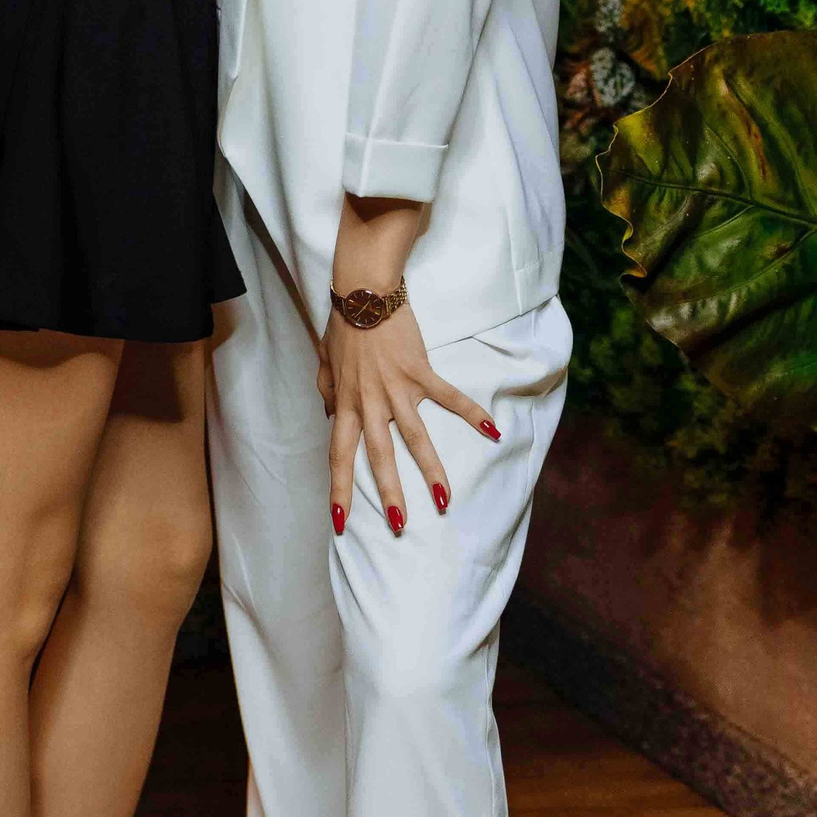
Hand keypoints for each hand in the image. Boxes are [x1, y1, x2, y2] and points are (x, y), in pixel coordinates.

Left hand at [320, 298, 498, 537]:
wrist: (363, 292)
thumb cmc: (342, 326)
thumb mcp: (324, 362)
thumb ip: (327, 392)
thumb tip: (331, 417)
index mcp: (347, 404)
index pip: (339, 456)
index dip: (339, 490)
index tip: (339, 522)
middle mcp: (371, 403)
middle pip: (379, 457)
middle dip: (389, 493)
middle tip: (399, 525)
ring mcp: (398, 389)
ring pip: (415, 437)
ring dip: (431, 470)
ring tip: (445, 499)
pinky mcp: (421, 371)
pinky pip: (449, 396)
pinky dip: (471, 412)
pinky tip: (492, 430)